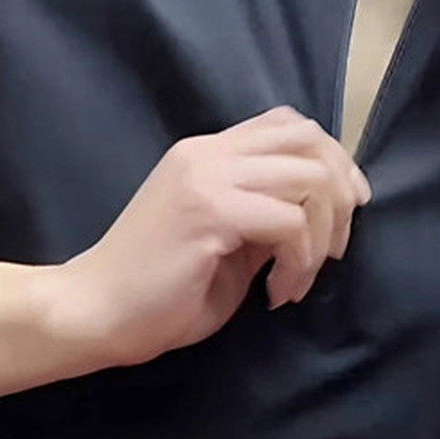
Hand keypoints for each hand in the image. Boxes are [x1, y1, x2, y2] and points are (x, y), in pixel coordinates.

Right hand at [52, 105, 370, 366]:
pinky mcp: (209, 212)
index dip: (331, 160)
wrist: (94, 313)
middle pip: (308, 138)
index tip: (345, 210)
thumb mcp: (223, 245)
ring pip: (310, 177)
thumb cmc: (154, 294)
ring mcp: (207, 178)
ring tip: (300, 277)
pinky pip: (289, 222)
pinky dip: (300, 262)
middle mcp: (207, 153)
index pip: (286, 125)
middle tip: (334, 249)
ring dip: (324, 232)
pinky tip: (276, 293)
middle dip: (341, 191)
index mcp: (205, 153)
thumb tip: (314, 218)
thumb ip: (262, 220)